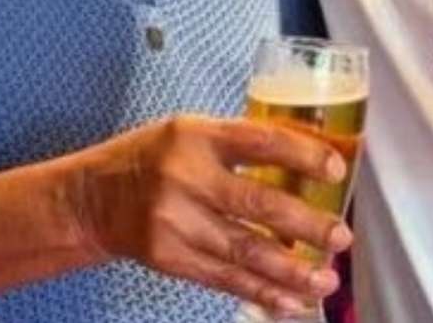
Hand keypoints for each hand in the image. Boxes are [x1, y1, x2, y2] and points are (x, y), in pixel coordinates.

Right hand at [67, 115, 351, 315]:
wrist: (91, 197)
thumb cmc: (152, 157)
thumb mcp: (190, 131)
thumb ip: (239, 143)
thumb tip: (308, 160)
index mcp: (197, 135)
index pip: (260, 141)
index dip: (302, 155)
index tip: (336, 169)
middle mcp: (186, 176)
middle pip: (257, 202)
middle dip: (306, 224)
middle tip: (341, 237)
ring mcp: (175, 220)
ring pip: (245, 250)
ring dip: (292, 270)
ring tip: (325, 280)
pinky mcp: (169, 257)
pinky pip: (224, 278)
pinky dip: (262, 291)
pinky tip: (290, 301)